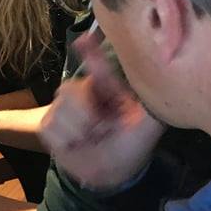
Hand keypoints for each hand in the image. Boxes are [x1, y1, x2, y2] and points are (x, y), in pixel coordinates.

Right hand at [39, 34, 164, 189]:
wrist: (110, 172)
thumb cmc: (130, 145)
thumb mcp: (147, 127)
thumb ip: (152, 106)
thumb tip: (161, 87)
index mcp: (107, 88)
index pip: (97, 66)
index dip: (90, 52)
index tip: (83, 38)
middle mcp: (82, 92)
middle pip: (70, 91)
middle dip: (86, 115)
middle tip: (102, 129)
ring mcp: (62, 107)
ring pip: (60, 112)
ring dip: (79, 132)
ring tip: (91, 138)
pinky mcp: (48, 124)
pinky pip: (51, 128)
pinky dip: (65, 141)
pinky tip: (76, 144)